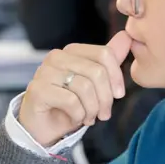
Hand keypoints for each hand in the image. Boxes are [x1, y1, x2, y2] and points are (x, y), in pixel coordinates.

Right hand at [19, 31, 132, 146]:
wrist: (44, 127)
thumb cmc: (70, 105)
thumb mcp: (95, 83)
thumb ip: (109, 60)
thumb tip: (127, 36)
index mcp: (71, 51)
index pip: (104, 54)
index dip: (117, 77)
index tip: (118, 95)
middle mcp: (56, 57)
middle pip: (97, 72)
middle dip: (105, 98)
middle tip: (104, 114)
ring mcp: (44, 72)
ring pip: (85, 87)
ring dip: (92, 109)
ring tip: (90, 117)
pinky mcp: (38, 90)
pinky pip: (71, 101)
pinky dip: (79, 114)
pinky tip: (76, 119)